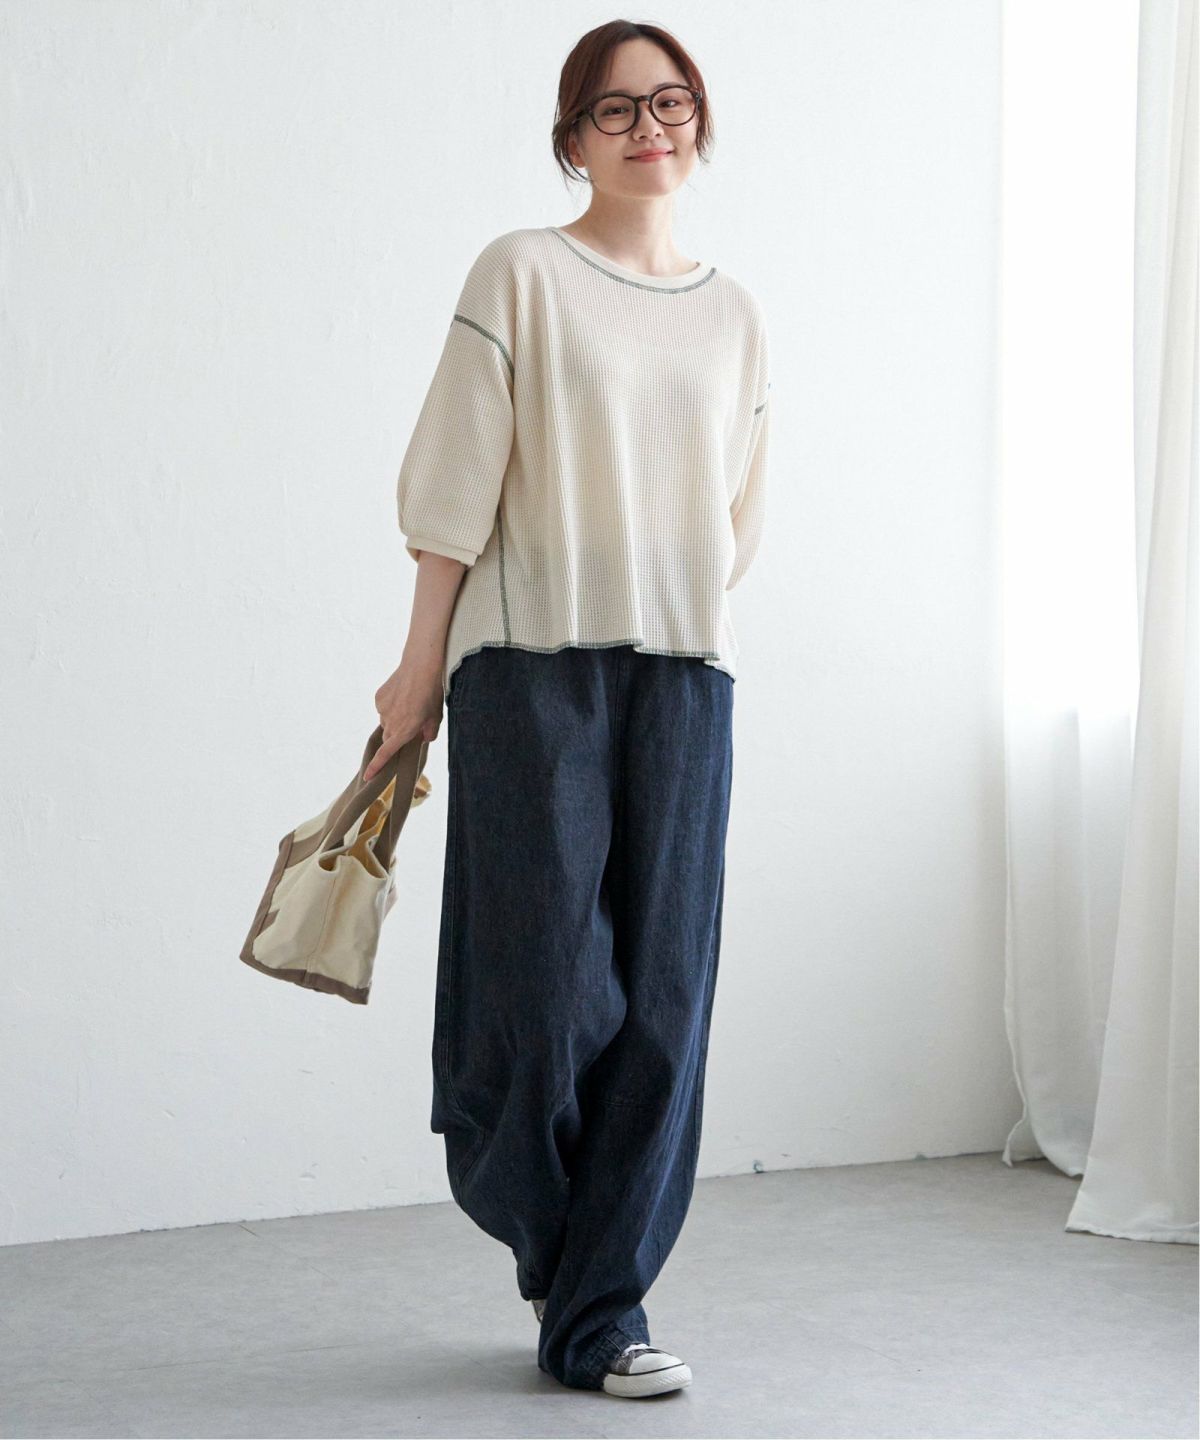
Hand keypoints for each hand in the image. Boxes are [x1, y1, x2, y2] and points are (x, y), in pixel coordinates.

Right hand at [363, 657, 443, 782]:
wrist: (421, 666)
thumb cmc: (432, 693)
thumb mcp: (436, 717)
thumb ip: (429, 733)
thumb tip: (424, 739)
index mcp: (405, 731)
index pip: (386, 753)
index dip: (377, 767)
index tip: (367, 777)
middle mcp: (390, 722)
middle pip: (389, 738)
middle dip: (396, 737)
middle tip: (411, 725)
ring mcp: (382, 709)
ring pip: (386, 722)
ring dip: (395, 719)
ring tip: (409, 704)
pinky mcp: (379, 698)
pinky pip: (383, 708)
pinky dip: (391, 706)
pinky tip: (402, 695)